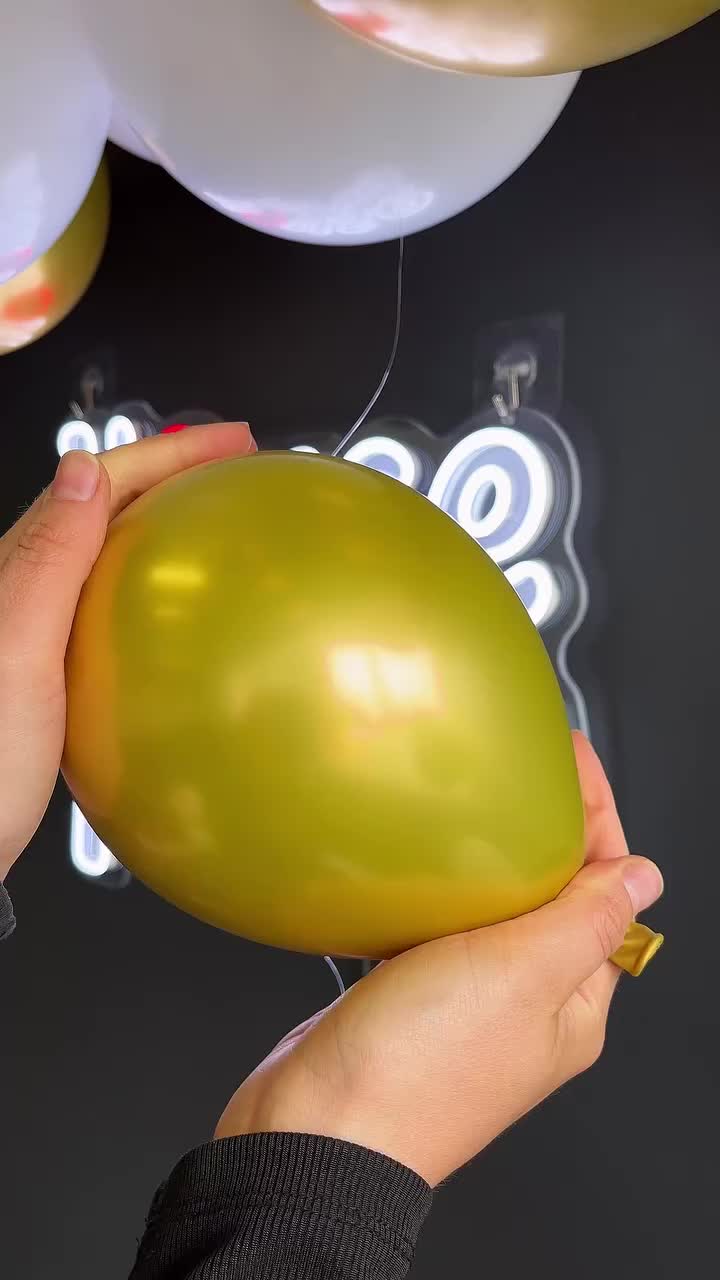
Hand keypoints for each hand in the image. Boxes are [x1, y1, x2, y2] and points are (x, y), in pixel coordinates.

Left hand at [0, 422, 255, 881]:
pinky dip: (154, 593)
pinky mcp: (46, 679)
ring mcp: (32, 635)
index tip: (234, 442)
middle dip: (171, 476)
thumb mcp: (14, 652)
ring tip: (219, 520)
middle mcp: (18, 593)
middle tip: (236, 466)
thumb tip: (84, 470)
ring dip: (163, 527)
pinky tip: (186, 620)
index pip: (96, 484)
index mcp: (13, 572)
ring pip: (106, 557)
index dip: (167, 452)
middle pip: (103, 509)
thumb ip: (46, 561)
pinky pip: (108, 612)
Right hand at [216, 733, 662, 1185]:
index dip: (595, 821)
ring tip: (469, 802)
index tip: (571, 760)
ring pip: (492, 914)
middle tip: (522, 767)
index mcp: (572, 1005)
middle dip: (544, 832)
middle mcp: (527, 1008)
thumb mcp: (521, 973)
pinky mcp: (407, 998)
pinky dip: (432, 893)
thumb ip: (585, 920)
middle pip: (553, 899)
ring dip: (486, 860)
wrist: (317, 1128)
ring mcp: (465, 1005)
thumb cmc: (420, 1066)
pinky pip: (434, 931)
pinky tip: (412, 866)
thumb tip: (646, 878)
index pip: (606, 894)